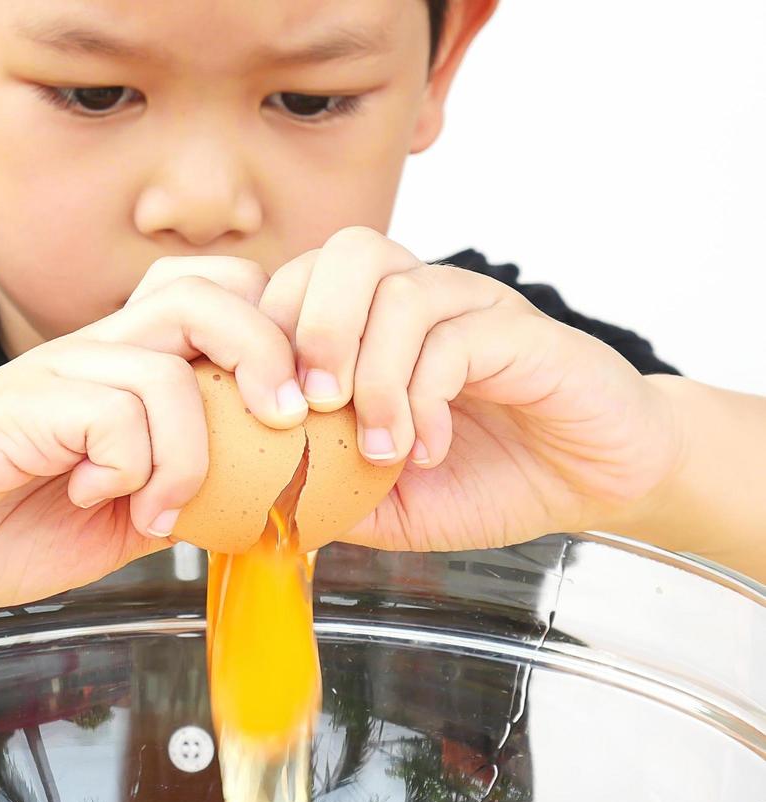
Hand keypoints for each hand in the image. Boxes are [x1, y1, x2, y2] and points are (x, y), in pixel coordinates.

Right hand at [0, 258, 306, 605]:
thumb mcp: (113, 516)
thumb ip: (176, 493)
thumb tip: (255, 501)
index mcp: (123, 367)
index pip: (222, 292)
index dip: (275, 338)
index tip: (289, 418)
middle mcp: (96, 352)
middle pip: (214, 290)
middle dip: (270, 357)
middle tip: (278, 427)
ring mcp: (55, 373)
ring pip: (171, 365)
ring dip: (189, 452)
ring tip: (159, 508)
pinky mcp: (20, 406)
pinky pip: (114, 412)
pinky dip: (129, 469)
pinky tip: (92, 499)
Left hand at [259, 227, 683, 551]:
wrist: (591, 483)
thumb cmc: (489, 478)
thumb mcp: (387, 504)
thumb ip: (329, 492)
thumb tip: (254, 504)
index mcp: (377, 323)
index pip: (302, 278)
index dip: (270, 332)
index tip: (264, 410)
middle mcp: (423, 299)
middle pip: (347, 254)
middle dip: (311, 332)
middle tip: (306, 409)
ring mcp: (474, 309)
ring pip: (399, 291)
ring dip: (372, 378)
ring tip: (378, 448)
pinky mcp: (523, 334)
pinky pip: (457, 338)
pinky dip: (427, 398)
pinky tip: (430, 449)